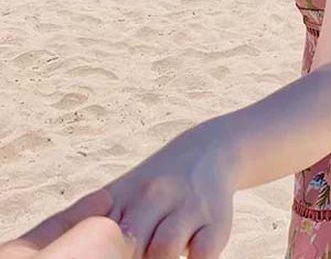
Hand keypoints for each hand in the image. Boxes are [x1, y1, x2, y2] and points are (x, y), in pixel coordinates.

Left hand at [8, 121, 235, 258]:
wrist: (208, 150)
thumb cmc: (151, 190)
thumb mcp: (118, 198)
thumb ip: (85, 225)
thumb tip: (46, 249)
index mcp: (122, 198)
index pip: (97, 234)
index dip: (94, 249)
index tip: (94, 252)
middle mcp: (152, 198)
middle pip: (127, 244)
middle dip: (126, 256)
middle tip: (135, 249)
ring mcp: (184, 208)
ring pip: (163, 250)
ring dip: (159, 258)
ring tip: (157, 252)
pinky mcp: (215, 223)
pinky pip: (202, 253)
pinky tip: (189, 252)